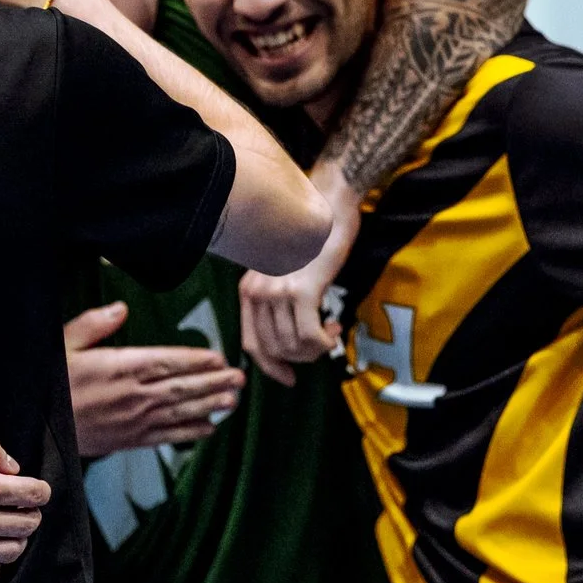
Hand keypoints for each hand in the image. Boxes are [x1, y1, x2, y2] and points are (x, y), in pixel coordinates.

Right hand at [65, 302, 242, 456]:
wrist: (36, 428)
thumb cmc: (49, 383)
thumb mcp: (63, 344)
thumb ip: (94, 324)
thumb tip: (121, 307)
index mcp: (119, 367)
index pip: (167, 361)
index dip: (195, 360)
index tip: (218, 357)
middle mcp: (132, 395)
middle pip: (181, 387)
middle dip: (213, 383)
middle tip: (239, 378)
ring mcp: (132, 420)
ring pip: (180, 412)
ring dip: (209, 406)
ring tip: (233, 400)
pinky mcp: (128, 440)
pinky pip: (165, 436)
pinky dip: (189, 433)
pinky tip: (208, 428)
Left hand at [238, 184, 357, 385]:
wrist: (331, 204)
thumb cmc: (314, 237)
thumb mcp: (284, 271)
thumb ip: (278, 301)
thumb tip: (288, 342)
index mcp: (248, 289)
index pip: (250, 343)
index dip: (270, 367)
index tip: (289, 379)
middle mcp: (257, 291)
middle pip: (273, 350)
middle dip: (301, 358)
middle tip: (322, 344)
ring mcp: (277, 292)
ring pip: (293, 346)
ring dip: (316, 349)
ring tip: (330, 331)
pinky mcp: (302, 291)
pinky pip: (310, 337)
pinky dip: (324, 343)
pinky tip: (333, 329)